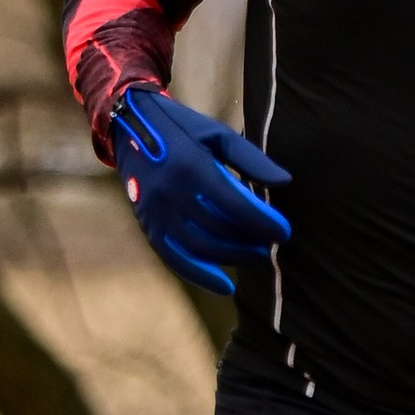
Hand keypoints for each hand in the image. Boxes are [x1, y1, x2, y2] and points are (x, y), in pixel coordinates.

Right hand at [109, 87, 290, 292]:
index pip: (235, 204)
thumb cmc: (182, 130)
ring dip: (233, 257)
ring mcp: (157, 214)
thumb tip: (285, 182)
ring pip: (201, 248)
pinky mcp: (148, 227)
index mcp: (192, 167)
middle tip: (271, 244)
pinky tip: (226, 284)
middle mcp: (172, 194)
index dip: (262, 222)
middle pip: (220, 230)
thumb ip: (252, 159)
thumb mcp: (218, 135)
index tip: (284, 232)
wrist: (129, 129)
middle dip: (251, 241)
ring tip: (256, 255)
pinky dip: (201, 275)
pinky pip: (175, 258)